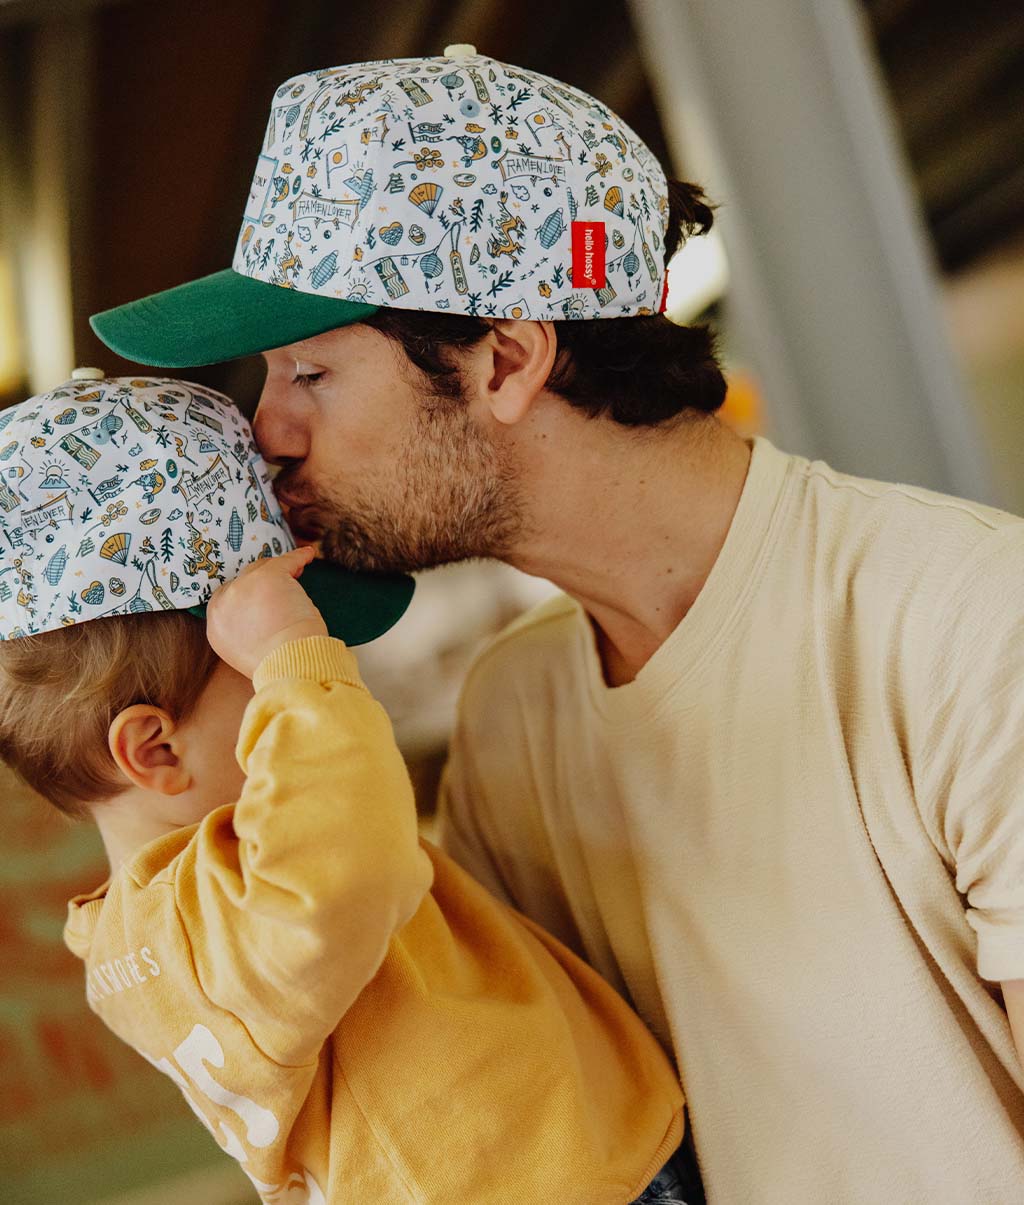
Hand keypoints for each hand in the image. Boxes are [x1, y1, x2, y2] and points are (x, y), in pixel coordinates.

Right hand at [206, 547, 327, 677]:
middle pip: (244, 580)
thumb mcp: (251, 651)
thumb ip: (249, 631)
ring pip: (262, 569)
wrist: (289, 666)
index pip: (230, 599)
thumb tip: (267, 615)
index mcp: (217, 628)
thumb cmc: (279, 665)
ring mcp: (242, 588)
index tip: (266, 596)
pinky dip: (298, 557)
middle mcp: (223, 605)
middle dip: (263, 580)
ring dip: (281, 570)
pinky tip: (308, 555)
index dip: (249, 594)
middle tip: (287, 582)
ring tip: (299, 571)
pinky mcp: (266, 577)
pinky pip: (284, 561)